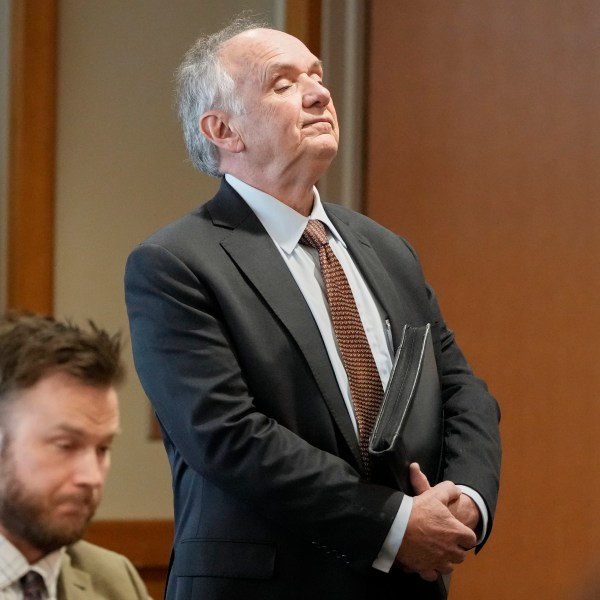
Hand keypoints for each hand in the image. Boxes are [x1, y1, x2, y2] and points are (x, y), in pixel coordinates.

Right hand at [394, 463, 476, 580]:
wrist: (396, 526)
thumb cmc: (417, 510)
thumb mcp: (434, 494)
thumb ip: (449, 490)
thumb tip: (457, 491)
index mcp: (455, 532)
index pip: (471, 539)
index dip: (466, 535)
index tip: (459, 532)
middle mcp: (450, 550)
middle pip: (461, 555)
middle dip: (456, 549)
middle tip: (447, 541)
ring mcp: (437, 561)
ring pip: (449, 567)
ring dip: (445, 560)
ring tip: (437, 552)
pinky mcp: (424, 568)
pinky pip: (433, 575)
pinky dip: (431, 570)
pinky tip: (426, 562)